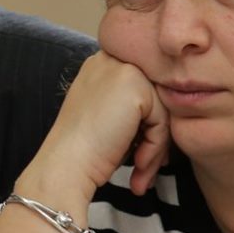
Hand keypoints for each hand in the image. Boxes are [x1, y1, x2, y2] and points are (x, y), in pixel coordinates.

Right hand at [17, 52, 170, 209]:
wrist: (66, 165)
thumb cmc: (83, 150)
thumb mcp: (107, 116)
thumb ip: (131, 105)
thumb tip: (167, 115)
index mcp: (101, 64)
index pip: (143, 87)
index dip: (147, 121)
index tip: (141, 151)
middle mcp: (111, 60)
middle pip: (155, 97)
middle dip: (154, 136)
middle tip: (146, 166)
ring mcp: (124, 71)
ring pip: (161, 111)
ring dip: (156, 147)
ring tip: (142, 172)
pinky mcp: (135, 88)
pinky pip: (162, 121)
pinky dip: (154, 148)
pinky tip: (138, 164)